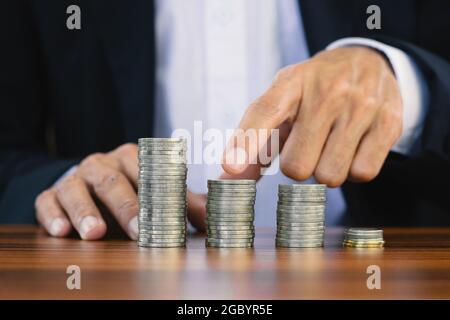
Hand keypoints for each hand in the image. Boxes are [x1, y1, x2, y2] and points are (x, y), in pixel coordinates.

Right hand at [35, 143, 206, 239]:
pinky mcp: (51, 193)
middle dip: (126, 206)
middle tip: (137, 231)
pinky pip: (47, 200)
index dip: (155, 193)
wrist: (89, 183)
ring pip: (77, 189)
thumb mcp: (156, 193)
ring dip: (85, 211)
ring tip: (94, 233)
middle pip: (112, 181)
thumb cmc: (131, 190)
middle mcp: (102, 164)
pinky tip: (61, 231)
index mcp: (132, 158)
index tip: (165, 217)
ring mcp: (76, 177)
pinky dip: (53, 215)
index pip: (145, 171)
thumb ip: (183, 204)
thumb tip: (212, 220)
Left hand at [223, 47, 402, 186]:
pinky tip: (354, 147)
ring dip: (326, 170)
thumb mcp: (281, 105)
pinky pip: (363, 173)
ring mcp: (361, 105)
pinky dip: (354, 170)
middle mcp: (326, 91)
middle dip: (299, 166)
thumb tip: (225, 179)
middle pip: (297, 166)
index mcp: (290, 83)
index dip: (246, 143)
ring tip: (332, 144)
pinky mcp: (389, 122)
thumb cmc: (313, 93)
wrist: (368, 62)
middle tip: (309, 144)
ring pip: (330, 176)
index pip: (264, 113)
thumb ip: (253, 143)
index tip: (230, 167)